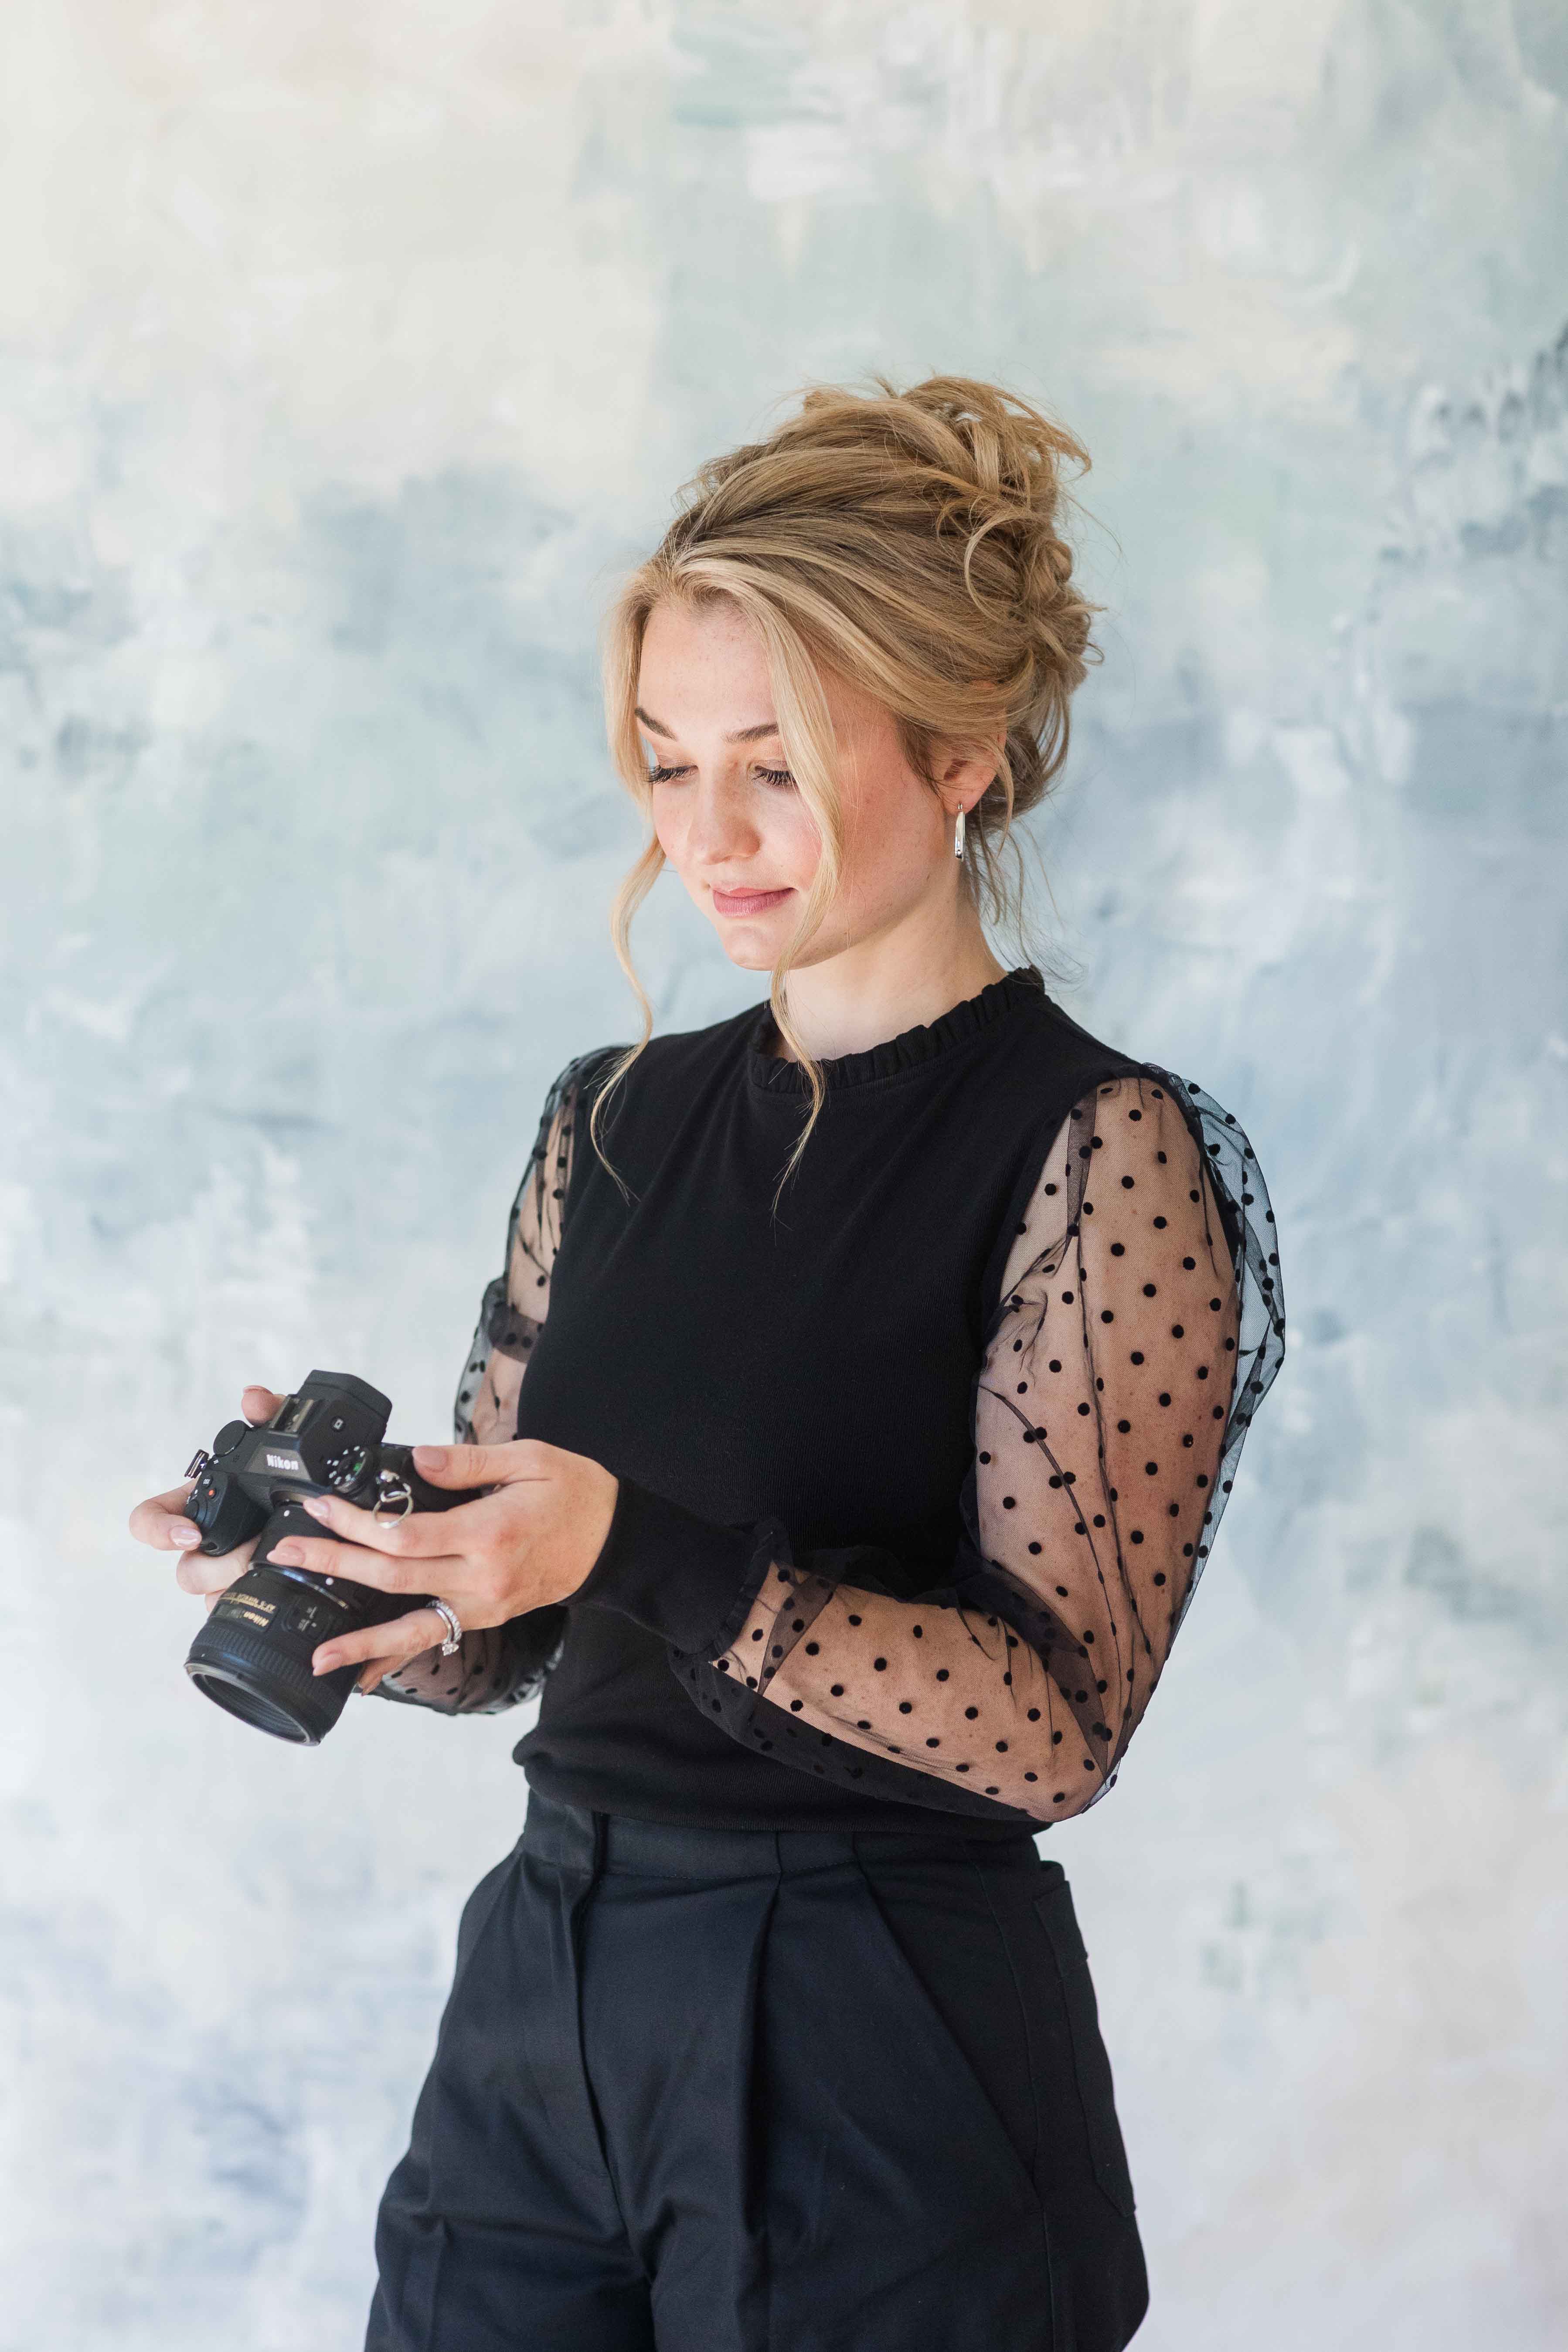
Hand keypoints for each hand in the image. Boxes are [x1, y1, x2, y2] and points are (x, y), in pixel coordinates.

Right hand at [128, 1383, 283, 1607]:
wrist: (336, 1509)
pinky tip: (278, 1589)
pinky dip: (251, 1603)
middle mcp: (203, 1541)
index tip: (192, 1533)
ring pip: (209, 1595)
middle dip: (219, 1565)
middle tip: (256, 1551)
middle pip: (185, 1569)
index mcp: (199, 1503)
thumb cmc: (294, 1472)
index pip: (148, 1521)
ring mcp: (222, 1571)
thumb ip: (270, 1412)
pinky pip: (232, 1609)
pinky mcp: (243, 1592)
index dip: (158, 1531)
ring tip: (274, 1564)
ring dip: (237, 1585)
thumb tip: (252, 1397)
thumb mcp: (284, 1439)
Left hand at [264, 1438, 617, 1692]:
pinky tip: (363, 1676)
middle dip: (336, 1565)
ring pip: (411, 1626)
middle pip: (394, 1578)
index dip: (356, 1523)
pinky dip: (396, 1659)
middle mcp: (482, 1577)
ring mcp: (483, 1604)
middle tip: (287, 1555)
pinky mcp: (485, 1616)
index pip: (406, 1534)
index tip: (319, 1507)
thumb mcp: (531, 1458)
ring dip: (360, 1642)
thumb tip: (415, 1459)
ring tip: (317, 1655)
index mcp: (489, 1533)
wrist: (617, 1540)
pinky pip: (434, 1639)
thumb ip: (469, 1462)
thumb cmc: (576, 1492)